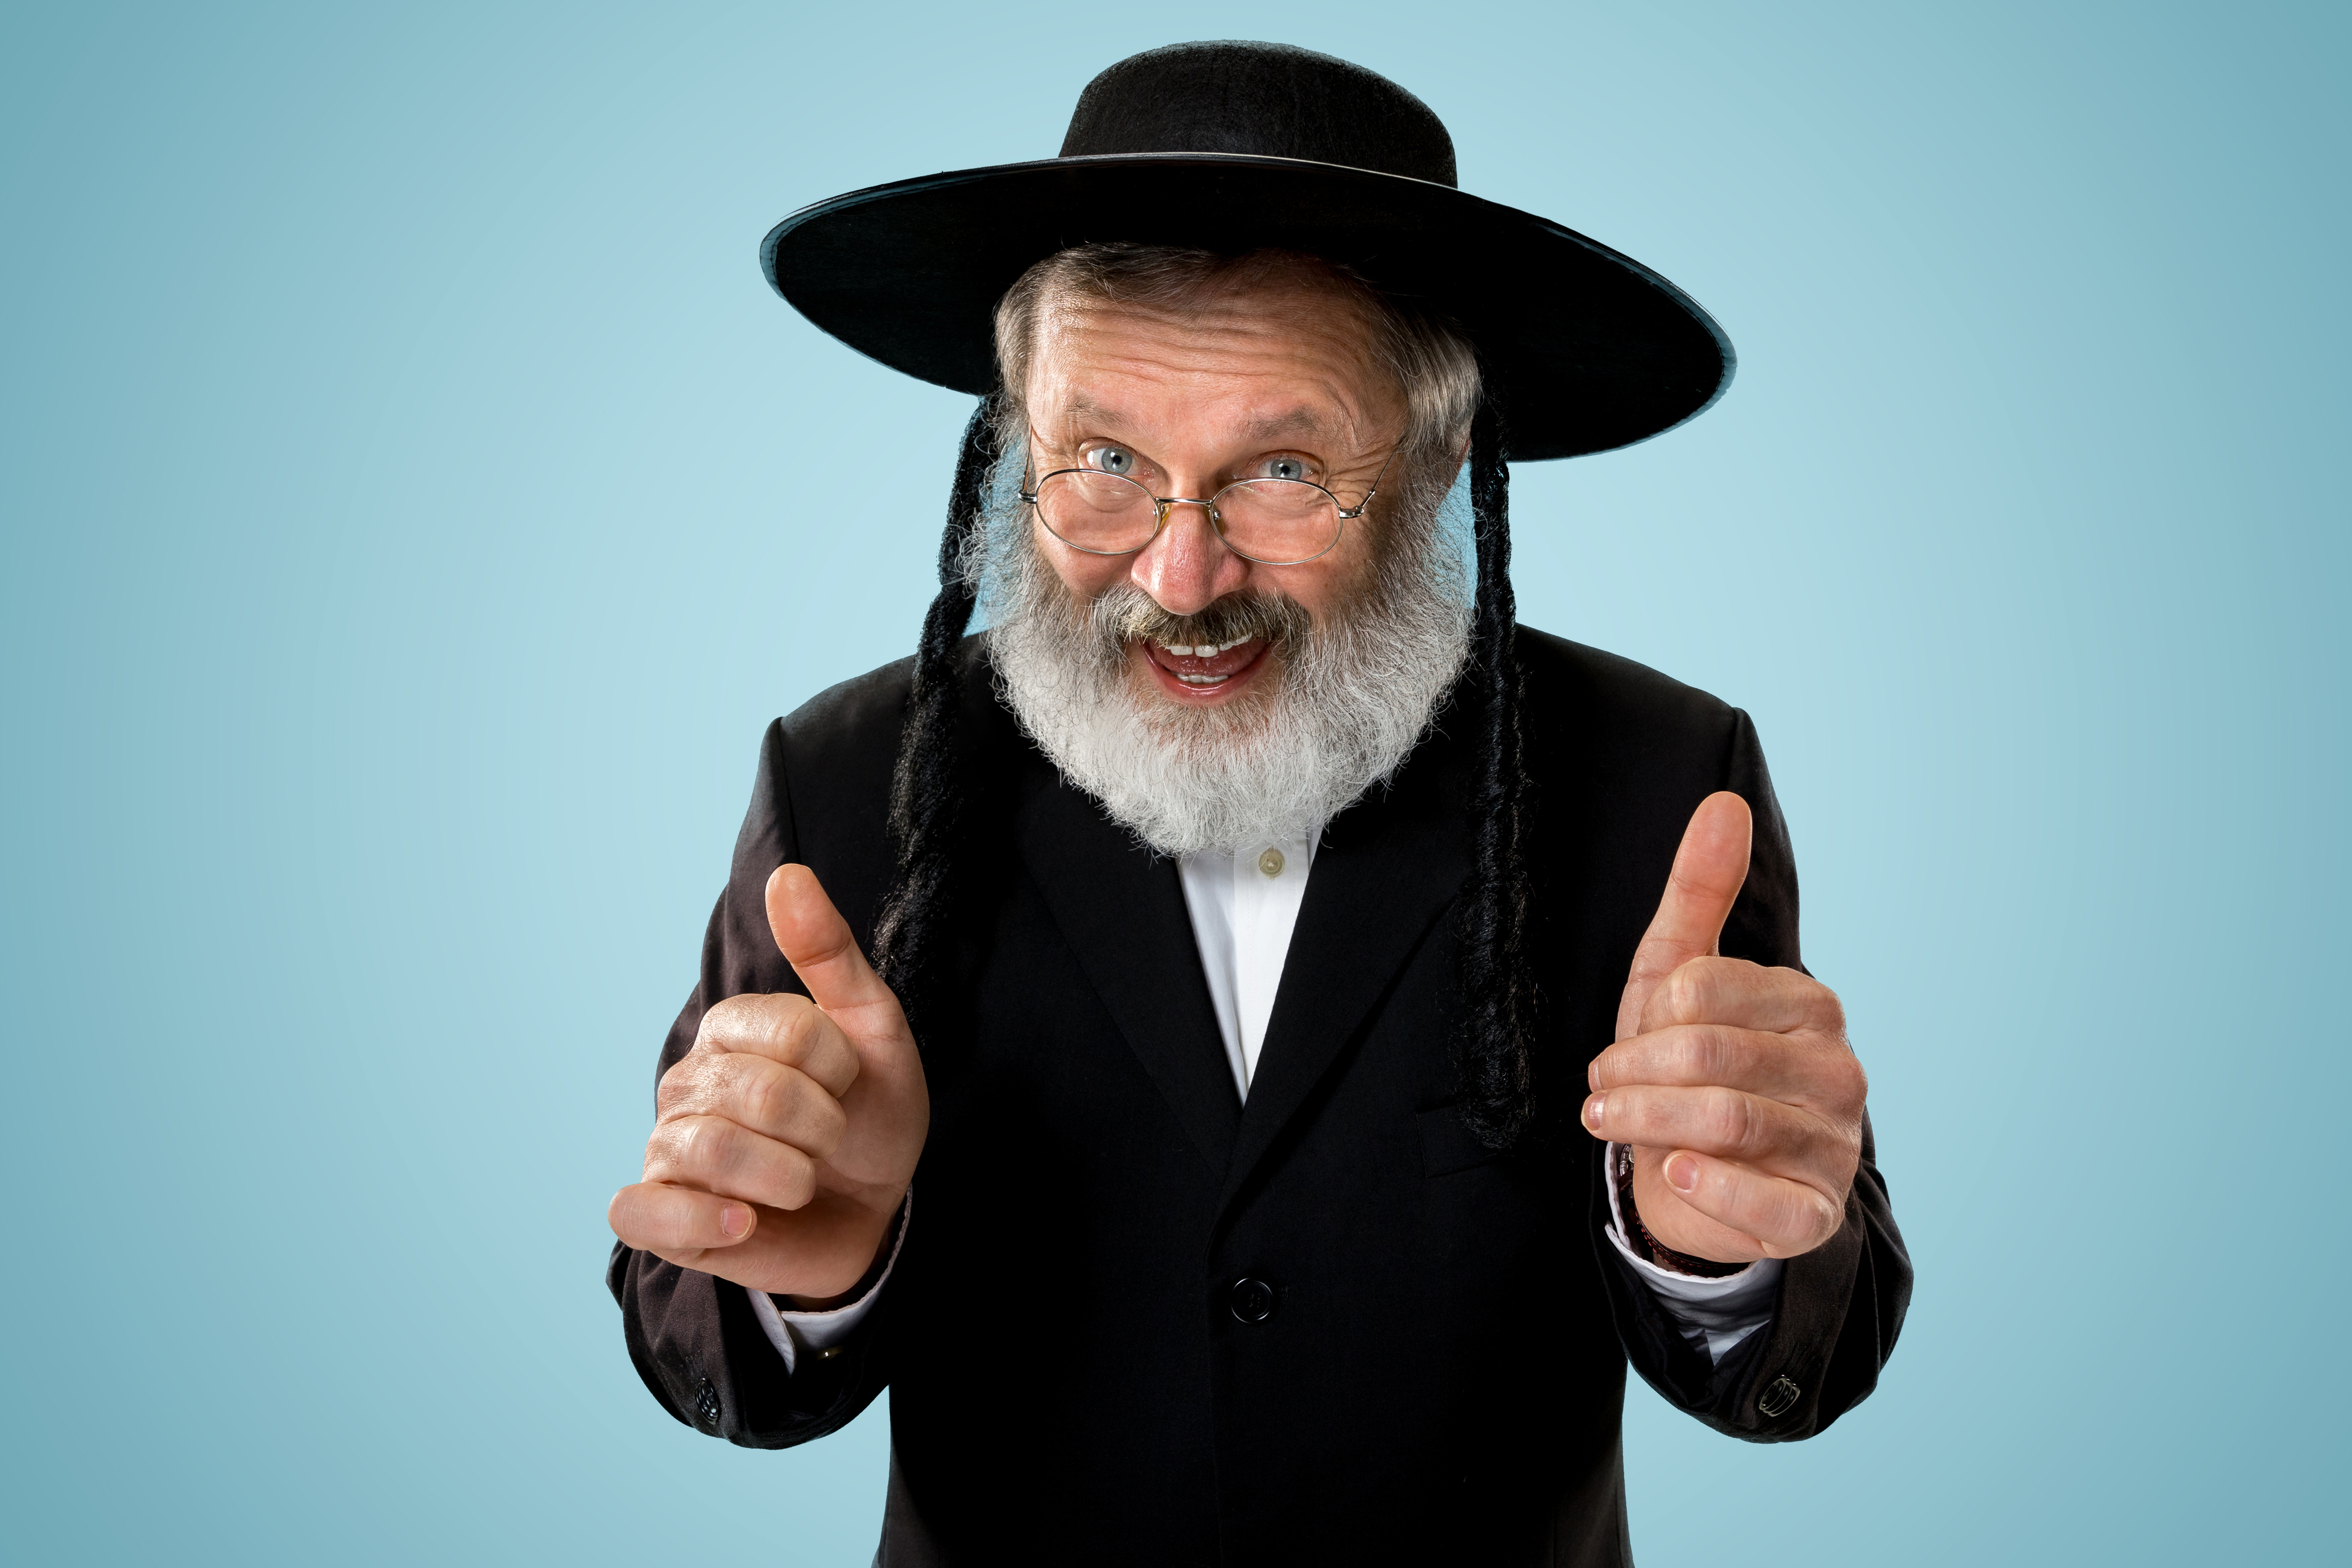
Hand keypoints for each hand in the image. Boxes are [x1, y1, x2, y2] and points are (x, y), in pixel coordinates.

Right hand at [607, 865, 929, 1302]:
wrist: (873, 1212)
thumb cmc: (870, 1115)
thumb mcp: (873, 1029)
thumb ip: (828, 951)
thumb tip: (786, 874)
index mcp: (731, 1028)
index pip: (791, 1031)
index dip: (839, 1069)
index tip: (847, 1086)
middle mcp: (687, 1082)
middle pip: (757, 1093)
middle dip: (821, 1127)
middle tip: (829, 1141)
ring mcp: (665, 1148)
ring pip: (709, 1150)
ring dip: (786, 1177)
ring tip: (801, 1183)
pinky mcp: (656, 1215)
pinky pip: (640, 1212)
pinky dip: (700, 1221)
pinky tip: (745, 1223)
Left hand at [1582, 793, 1864, 1264]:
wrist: (1702, 1177)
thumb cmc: (1689, 1068)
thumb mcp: (1679, 978)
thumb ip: (1701, 892)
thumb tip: (1724, 802)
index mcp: (1810, 1003)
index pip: (1705, 989)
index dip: (1646, 1018)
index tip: (1621, 1044)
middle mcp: (1837, 1069)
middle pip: (1708, 1054)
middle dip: (1634, 1073)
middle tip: (1601, 1088)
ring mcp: (1833, 1144)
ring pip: (1725, 1120)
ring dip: (1646, 1122)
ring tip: (1608, 1122)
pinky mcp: (1814, 1214)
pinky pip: (1766, 1204)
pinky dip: (1710, 1189)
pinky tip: (1674, 1174)